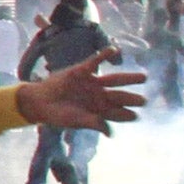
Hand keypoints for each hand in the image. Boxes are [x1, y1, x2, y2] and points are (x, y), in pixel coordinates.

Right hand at [14, 48, 147, 132]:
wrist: (39, 102)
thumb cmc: (57, 114)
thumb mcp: (76, 121)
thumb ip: (93, 123)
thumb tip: (110, 133)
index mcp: (98, 110)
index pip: (116, 113)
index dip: (126, 115)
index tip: (136, 116)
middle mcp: (98, 95)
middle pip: (120, 96)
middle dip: (132, 98)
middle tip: (144, 100)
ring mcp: (91, 83)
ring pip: (114, 80)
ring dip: (128, 78)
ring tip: (143, 78)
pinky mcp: (81, 71)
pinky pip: (95, 62)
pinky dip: (103, 55)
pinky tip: (114, 50)